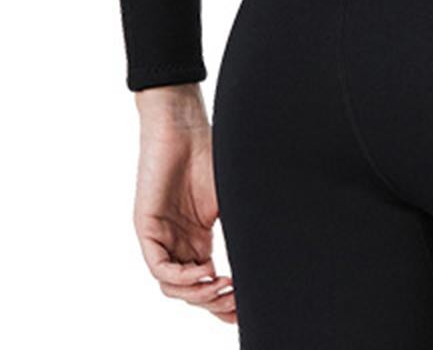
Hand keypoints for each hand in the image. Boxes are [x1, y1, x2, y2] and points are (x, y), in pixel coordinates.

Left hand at [132, 82, 236, 323]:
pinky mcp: (147, 228)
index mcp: (199, 238)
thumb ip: (245, 223)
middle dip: (214, 303)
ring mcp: (162, 237)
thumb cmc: (212, 151)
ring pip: (174, 285)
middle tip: (236, 303)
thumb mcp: (233, 196)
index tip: (244, 311)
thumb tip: (281, 244)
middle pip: (191, 291)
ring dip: (199, 294)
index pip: (207, 282)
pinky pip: (159, 267)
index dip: (223, 302)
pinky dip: (182, 277)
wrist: (184, 125)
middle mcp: (179, 243)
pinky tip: (205, 272)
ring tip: (224, 287)